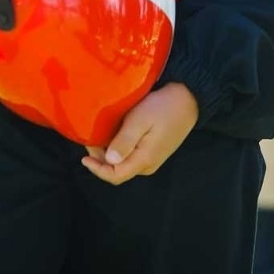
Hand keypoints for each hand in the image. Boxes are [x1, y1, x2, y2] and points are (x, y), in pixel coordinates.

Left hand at [81, 83, 198, 185]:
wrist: (188, 98)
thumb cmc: (163, 107)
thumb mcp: (140, 120)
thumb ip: (125, 141)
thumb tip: (109, 160)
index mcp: (144, 160)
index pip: (115, 176)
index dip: (97, 169)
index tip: (84, 156)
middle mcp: (148, 164)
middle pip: (118, 170)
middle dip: (101, 159)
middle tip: (90, 139)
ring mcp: (152, 158)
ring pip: (124, 163)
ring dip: (109, 152)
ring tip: (99, 134)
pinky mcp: (154, 150)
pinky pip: (132, 155)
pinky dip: (119, 147)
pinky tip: (114, 133)